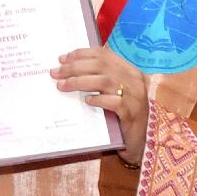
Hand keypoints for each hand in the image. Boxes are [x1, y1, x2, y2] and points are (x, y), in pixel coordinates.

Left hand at [52, 47, 148, 165]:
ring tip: (63, 86)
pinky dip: (98, 99)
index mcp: (129, 70)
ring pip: (105, 81)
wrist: (140, 141)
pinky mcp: (132, 114)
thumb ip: (99, 79)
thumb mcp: (113, 92)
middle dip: (75, 67)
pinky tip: (87, 101)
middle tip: (56, 73)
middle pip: (101, 65)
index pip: (104, 54)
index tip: (62, 59)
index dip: (81, 54)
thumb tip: (68, 68)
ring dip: (80, 82)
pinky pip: (114, 102)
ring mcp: (135, 97)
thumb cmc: (122, 114)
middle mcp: (134, 80)